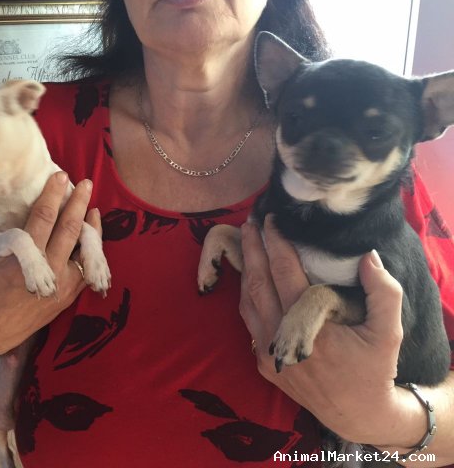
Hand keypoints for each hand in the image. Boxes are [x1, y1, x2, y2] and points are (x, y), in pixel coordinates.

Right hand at [0, 172, 99, 356]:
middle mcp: (48, 271)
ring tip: (92, 204)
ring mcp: (63, 284)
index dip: (53, 195)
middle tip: (84, 183)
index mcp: (23, 259)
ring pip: (84, 249)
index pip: (43, 219)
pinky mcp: (70, 294)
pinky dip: (92, 248)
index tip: (60, 176)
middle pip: (69, 229)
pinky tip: (92, 233)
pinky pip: (87, 267)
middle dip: (78, 203)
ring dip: (90, 225)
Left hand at [238, 216, 422, 446]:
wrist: (357, 415)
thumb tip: (367, 257)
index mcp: (310, 325)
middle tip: (250, 221)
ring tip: (247, 243)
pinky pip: (248, 321)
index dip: (277, 243)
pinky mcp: (263, 362)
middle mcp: (281, 336)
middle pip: (258, 281)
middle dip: (252, 248)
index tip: (272, 220)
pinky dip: (248, 296)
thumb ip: (383, 292)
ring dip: (246, 270)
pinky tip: (251, 279)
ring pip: (247, 301)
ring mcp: (268, 351)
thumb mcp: (390, 331)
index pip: (285, 272)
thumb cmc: (374, 369)